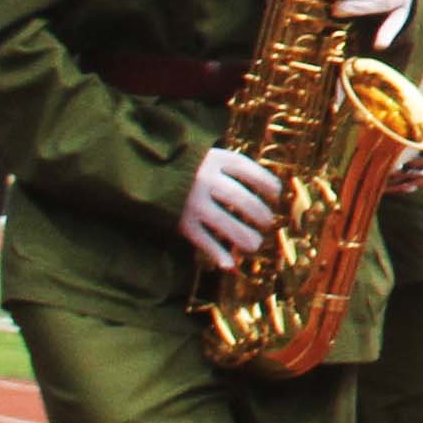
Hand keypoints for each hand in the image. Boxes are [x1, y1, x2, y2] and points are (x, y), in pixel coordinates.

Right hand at [179, 148, 284, 272]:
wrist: (146, 174)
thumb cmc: (189, 169)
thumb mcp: (210, 158)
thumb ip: (234, 171)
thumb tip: (271, 192)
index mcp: (215, 159)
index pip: (249, 171)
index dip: (267, 184)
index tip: (275, 195)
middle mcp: (204, 179)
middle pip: (240, 198)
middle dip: (259, 213)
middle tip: (267, 222)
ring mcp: (192, 201)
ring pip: (224, 221)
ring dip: (244, 236)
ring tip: (254, 245)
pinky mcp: (181, 221)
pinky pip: (203, 240)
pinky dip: (217, 253)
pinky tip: (229, 264)